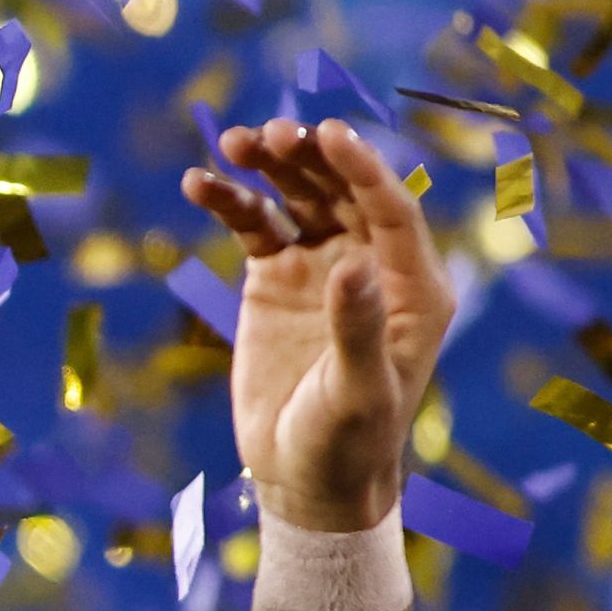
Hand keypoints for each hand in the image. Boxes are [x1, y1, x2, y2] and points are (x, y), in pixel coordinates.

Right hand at [182, 118, 448, 536]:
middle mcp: (371, 265)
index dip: (361, 168)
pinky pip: (253, 226)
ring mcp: (320, 267)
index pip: (391, 210)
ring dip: (267, 166)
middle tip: (269, 133)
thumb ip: (357, 326)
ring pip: (297, 198)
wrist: (305, 477)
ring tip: (232, 143)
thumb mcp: (358, 392)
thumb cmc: (348, 444)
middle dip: (307, 158)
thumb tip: (354, 263)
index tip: (327, 134)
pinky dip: (228, 201)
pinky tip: (198, 182)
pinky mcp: (274, 281)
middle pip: (342, 191)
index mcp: (412, 287)